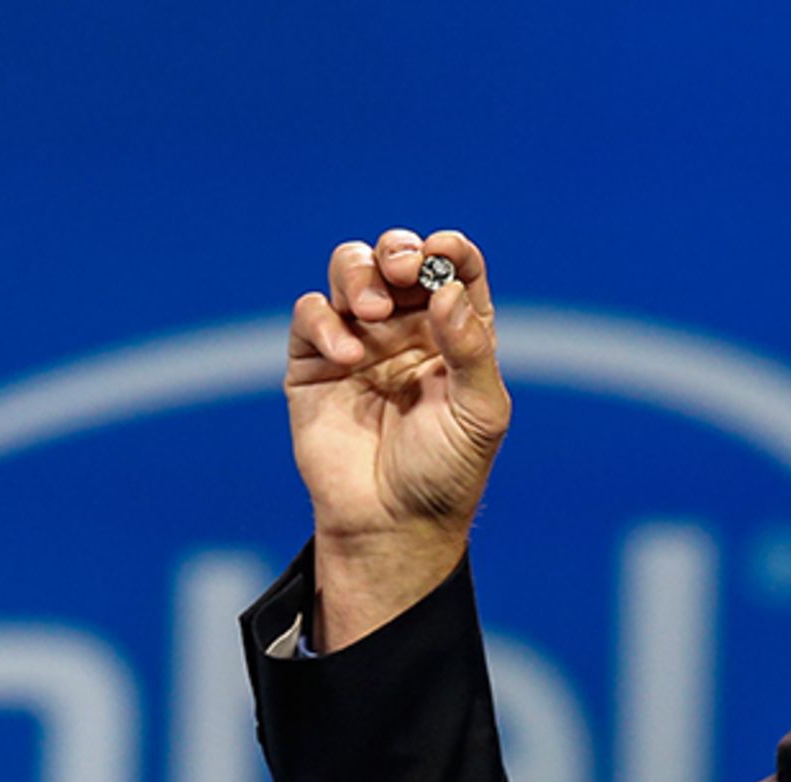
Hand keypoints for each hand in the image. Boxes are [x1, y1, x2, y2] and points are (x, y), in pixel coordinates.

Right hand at [285, 229, 510, 646]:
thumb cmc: (446, 472)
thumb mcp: (479, 413)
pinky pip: (312, 315)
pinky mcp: (315, 363)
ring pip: (350, 270)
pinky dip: (326, 323)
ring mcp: (360, 340)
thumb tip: (448, 290)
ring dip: (358, 273)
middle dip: (398, 251)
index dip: (449, 249)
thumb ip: (470, 351)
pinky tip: (349, 357)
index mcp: (455, 331)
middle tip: (402, 270)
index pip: (455, 268)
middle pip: (398, 256)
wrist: (392, 523)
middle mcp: (408, 327)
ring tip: (372, 308)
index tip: (442, 251)